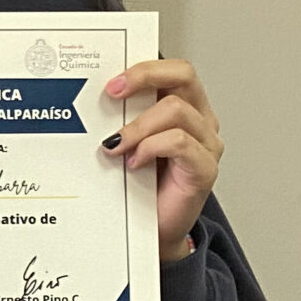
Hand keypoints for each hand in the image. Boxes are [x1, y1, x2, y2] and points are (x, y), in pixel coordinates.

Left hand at [102, 60, 222, 260]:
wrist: (152, 232)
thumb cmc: (141, 187)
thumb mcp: (127, 144)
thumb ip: (122, 119)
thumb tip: (94, 100)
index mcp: (184, 106)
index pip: (175, 70)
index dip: (144, 68)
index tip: (110, 82)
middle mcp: (200, 120)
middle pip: (184, 76)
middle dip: (144, 77)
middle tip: (112, 93)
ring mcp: (206, 144)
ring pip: (177, 111)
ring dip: (139, 126)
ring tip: (116, 145)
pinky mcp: (205, 169)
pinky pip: (181, 143)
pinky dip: (151, 147)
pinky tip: (134, 162)